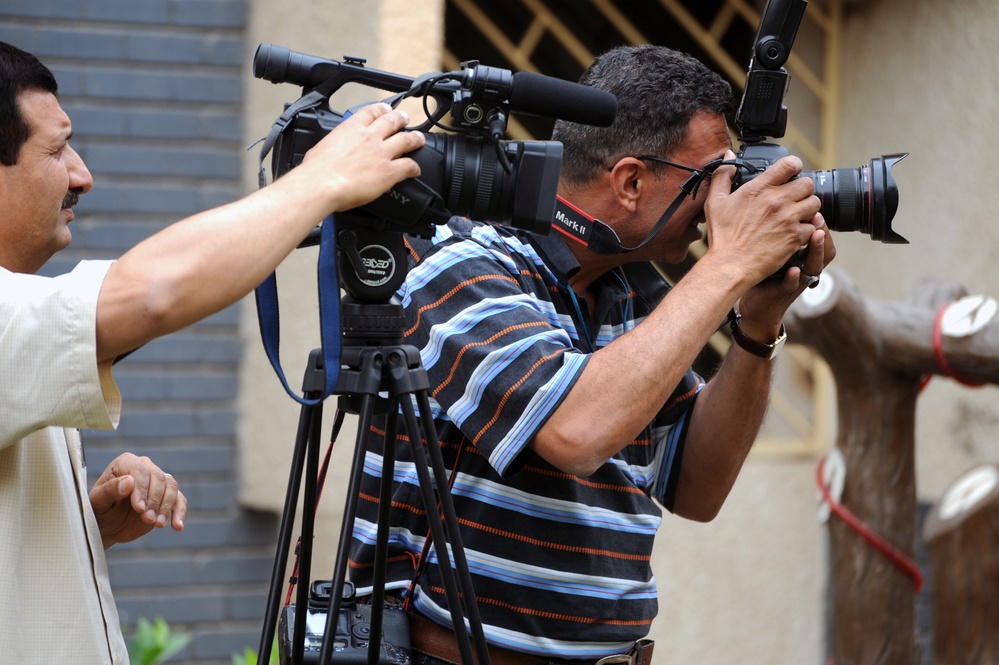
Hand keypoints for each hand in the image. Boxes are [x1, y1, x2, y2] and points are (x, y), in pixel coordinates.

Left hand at [89, 453, 185, 549]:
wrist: (107, 525)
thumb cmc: (99, 510)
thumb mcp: (98, 503)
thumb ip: (109, 490)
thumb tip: (129, 481)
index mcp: (126, 463)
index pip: (140, 471)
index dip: (142, 489)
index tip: (139, 508)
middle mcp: (144, 467)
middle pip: (159, 478)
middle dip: (155, 500)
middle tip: (147, 519)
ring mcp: (157, 482)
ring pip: (171, 487)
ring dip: (166, 507)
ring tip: (158, 524)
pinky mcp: (167, 497)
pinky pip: (179, 500)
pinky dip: (180, 513)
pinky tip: (177, 526)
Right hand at [298, 102, 426, 212]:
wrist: (322, 184)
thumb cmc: (316, 170)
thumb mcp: (321, 147)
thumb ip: (333, 145)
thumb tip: (333, 151)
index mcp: (351, 128)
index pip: (371, 112)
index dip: (382, 109)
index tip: (386, 109)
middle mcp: (370, 137)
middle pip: (392, 121)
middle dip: (401, 118)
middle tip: (405, 119)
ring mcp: (381, 153)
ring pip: (406, 140)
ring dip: (415, 138)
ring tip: (419, 139)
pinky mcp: (389, 171)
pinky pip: (408, 166)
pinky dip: (415, 167)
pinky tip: (416, 170)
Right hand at [703, 150, 821, 287]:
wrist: (730, 265)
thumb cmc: (722, 236)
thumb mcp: (715, 202)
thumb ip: (722, 176)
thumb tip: (728, 156)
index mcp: (759, 189)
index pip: (790, 164)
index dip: (794, 166)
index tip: (792, 173)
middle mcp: (777, 201)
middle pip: (807, 184)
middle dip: (802, 190)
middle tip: (794, 199)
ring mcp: (788, 219)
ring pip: (814, 204)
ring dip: (807, 209)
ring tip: (796, 216)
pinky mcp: (795, 237)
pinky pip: (813, 227)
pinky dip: (806, 230)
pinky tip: (795, 234)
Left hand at [738, 213, 836, 336]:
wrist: (753, 302)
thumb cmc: (762, 271)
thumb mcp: (773, 248)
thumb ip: (780, 230)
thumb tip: (781, 202)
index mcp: (804, 255)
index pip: (821, 236)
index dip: (821, 223)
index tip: (814, 206)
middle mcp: (805, 267)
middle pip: (826, 251)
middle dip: (824, 232)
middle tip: (817, 216)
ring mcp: (796, 280)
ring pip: (814, 266)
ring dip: (816, 251)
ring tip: (815, 235)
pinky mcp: (782, 292)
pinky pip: (791, 285)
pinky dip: (793, 278)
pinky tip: (793, 270)